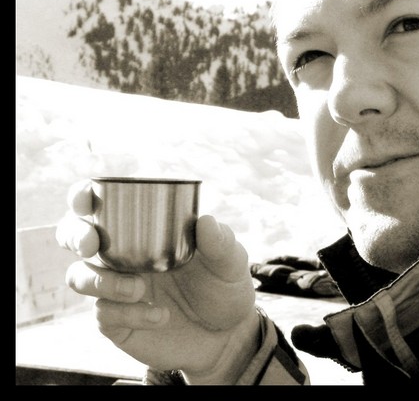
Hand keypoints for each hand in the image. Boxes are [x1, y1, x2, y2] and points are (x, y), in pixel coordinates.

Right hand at [56, 181, 260, 381]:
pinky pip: (103, 315)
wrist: (226, 335)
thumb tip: (205, 220)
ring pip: (80, 277)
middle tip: (92, 244)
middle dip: (75, 235)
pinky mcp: (117, 322)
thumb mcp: (231, 261)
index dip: (83, 197)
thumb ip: (221, 242)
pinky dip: (130, 314)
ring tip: (140, 289)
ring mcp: (116, 289)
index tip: (86, 200)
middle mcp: (123, 255)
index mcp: (145, 229)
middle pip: (73, 237)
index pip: (103, 206)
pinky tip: (160, 316)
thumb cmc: (224, 286)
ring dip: (103, 281)